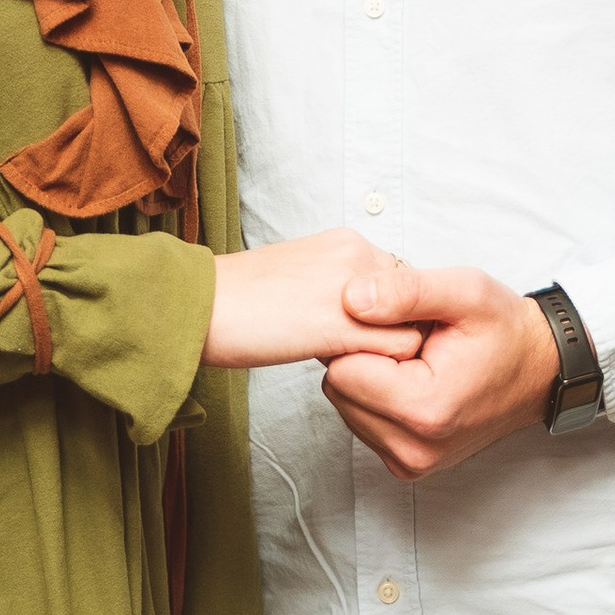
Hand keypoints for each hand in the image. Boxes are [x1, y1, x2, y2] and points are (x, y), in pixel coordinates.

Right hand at [203, 233, 426, 371]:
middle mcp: (358, 256)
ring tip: (346, 362)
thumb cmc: (239, 302)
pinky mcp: (343, 326)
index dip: (391, 316)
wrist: (198, 307)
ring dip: (387, 354)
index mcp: (347, 242)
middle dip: (396, 333)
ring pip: (412, 329)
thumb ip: (341, 288)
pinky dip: (380, 370)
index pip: (403, 283)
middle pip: (416, 304)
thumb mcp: (300, 276)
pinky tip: (343, 372)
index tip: (366, 336)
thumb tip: (365, 319)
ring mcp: (354, 290)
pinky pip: (397, 352)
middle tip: (361, 354)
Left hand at [321, 257, 560, 477]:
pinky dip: (378, 397)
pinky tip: (413, 378)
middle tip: (410, 339)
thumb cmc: (505, 330)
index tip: (401, 325)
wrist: (539, 370)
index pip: (342, 368)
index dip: (363, 335)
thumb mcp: (466, 291)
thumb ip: (405, 291)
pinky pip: (362, 422)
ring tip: (415, 358)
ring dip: (369, 377)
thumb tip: (350, 298)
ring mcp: (410, 463)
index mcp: (425, 410)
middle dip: (364, 357)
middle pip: (339, 390)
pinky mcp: (407, 465)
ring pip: (346, 406)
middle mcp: (414, 448)